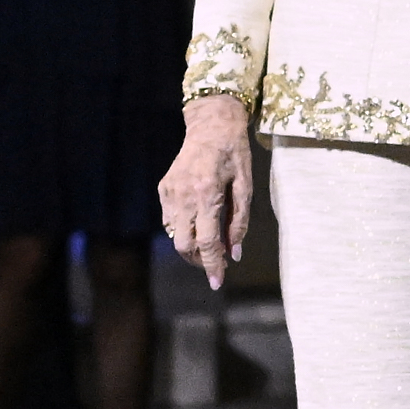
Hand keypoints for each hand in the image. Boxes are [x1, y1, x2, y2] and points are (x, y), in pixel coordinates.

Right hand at [159, 98, 258, 288]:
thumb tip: (234, 253)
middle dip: (198, 260)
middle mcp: (183, 195)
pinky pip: (170, 219)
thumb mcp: (246, 186)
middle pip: (184, 244)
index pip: (207, 241)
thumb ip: (239, 221)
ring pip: (174, 234)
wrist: (211, 126)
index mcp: (207, 194)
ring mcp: (169, 192)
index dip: (212, 265)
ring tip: (210, 244)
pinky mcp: (163, 188)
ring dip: (191, 246)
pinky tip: (199, 222)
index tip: (217, 282)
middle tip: (215, 264)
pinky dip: (183, 228)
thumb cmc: (235, 155)